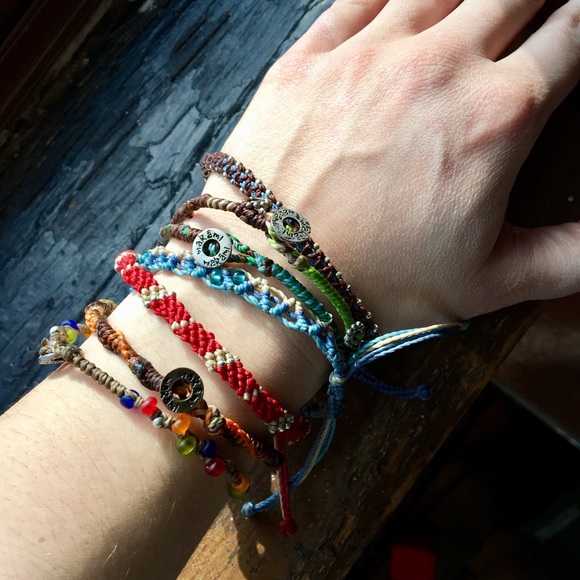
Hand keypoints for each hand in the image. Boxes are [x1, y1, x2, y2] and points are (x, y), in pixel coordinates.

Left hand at [217, 0, 579, 330]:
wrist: (275, 277)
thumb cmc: (378, 285)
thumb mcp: (487, 284)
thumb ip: (566, 257)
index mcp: (495, 118)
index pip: (571, 35)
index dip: (579, 27)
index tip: (573, 32)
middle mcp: (437, 67)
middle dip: (533, 0)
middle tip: (528, 16)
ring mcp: (367, 55)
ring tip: (471, 12)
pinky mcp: (308, 59)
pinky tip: (401, 5)